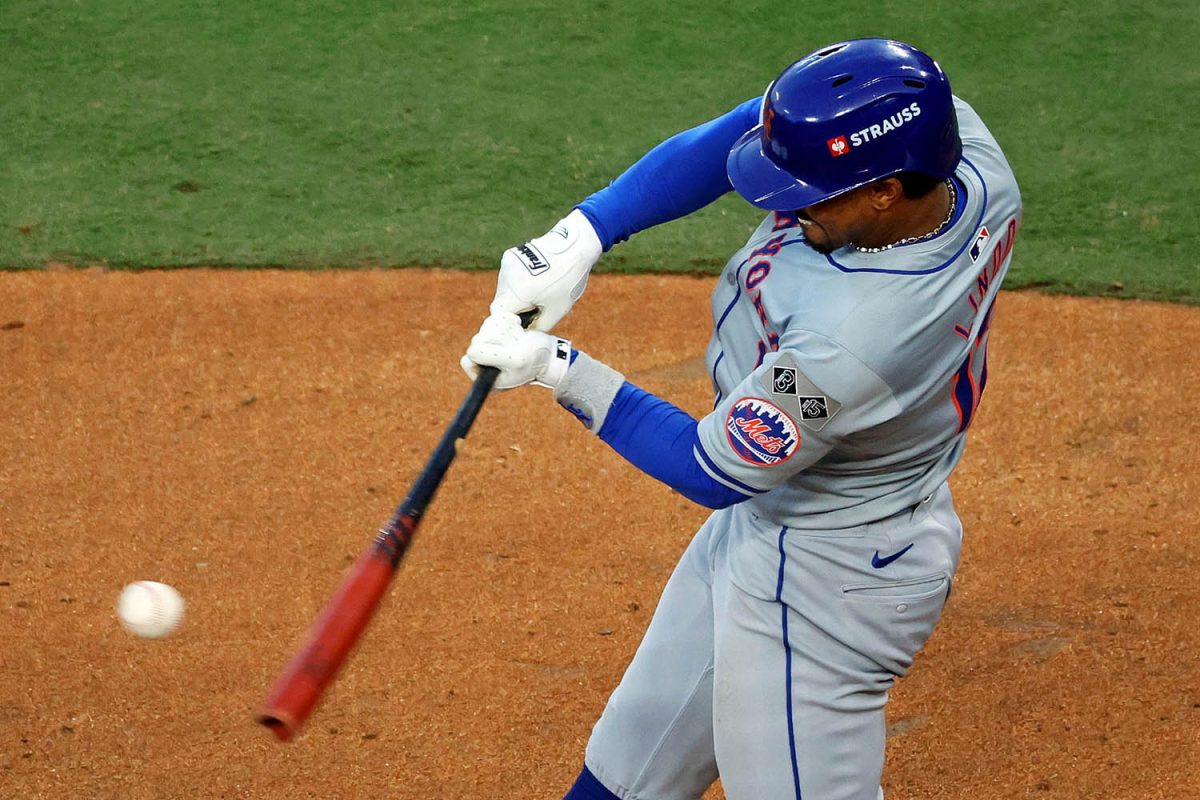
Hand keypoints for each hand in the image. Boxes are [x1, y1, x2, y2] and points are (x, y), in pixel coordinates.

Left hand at [460, 313, 571, 390]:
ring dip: (506, 330)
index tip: (506, 353)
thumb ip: (492, 356)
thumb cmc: (535, 360)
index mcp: (485, 380)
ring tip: (519, 340)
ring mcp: (488, 349)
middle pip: (478, 339)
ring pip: (485, 327)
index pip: (469, 358)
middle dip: (501, 338)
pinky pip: (492, 320)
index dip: (488, 350)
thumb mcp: (515, 359)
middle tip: (517, 346)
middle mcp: (483, 366)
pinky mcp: (495, 335)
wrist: (550, 353)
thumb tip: (470, 351)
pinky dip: (507, 320)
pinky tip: (518, 328)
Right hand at [491, 209, 601, 331]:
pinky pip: (508, 276)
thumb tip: (526, 334)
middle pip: (501, 302)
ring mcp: (507, 264)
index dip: (510, 322)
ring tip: (538, 290)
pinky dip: (518, 282)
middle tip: (535, 307)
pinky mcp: (510, 255)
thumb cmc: (568, 281)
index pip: (499, 315)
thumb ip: (537, 327)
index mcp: (517, 292)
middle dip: (515, 308)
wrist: (574, 247)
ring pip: (504, 289)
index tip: (523, 323)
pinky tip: (535, 279)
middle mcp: (507, 277)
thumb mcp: (556, 311)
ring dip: (516, 295)